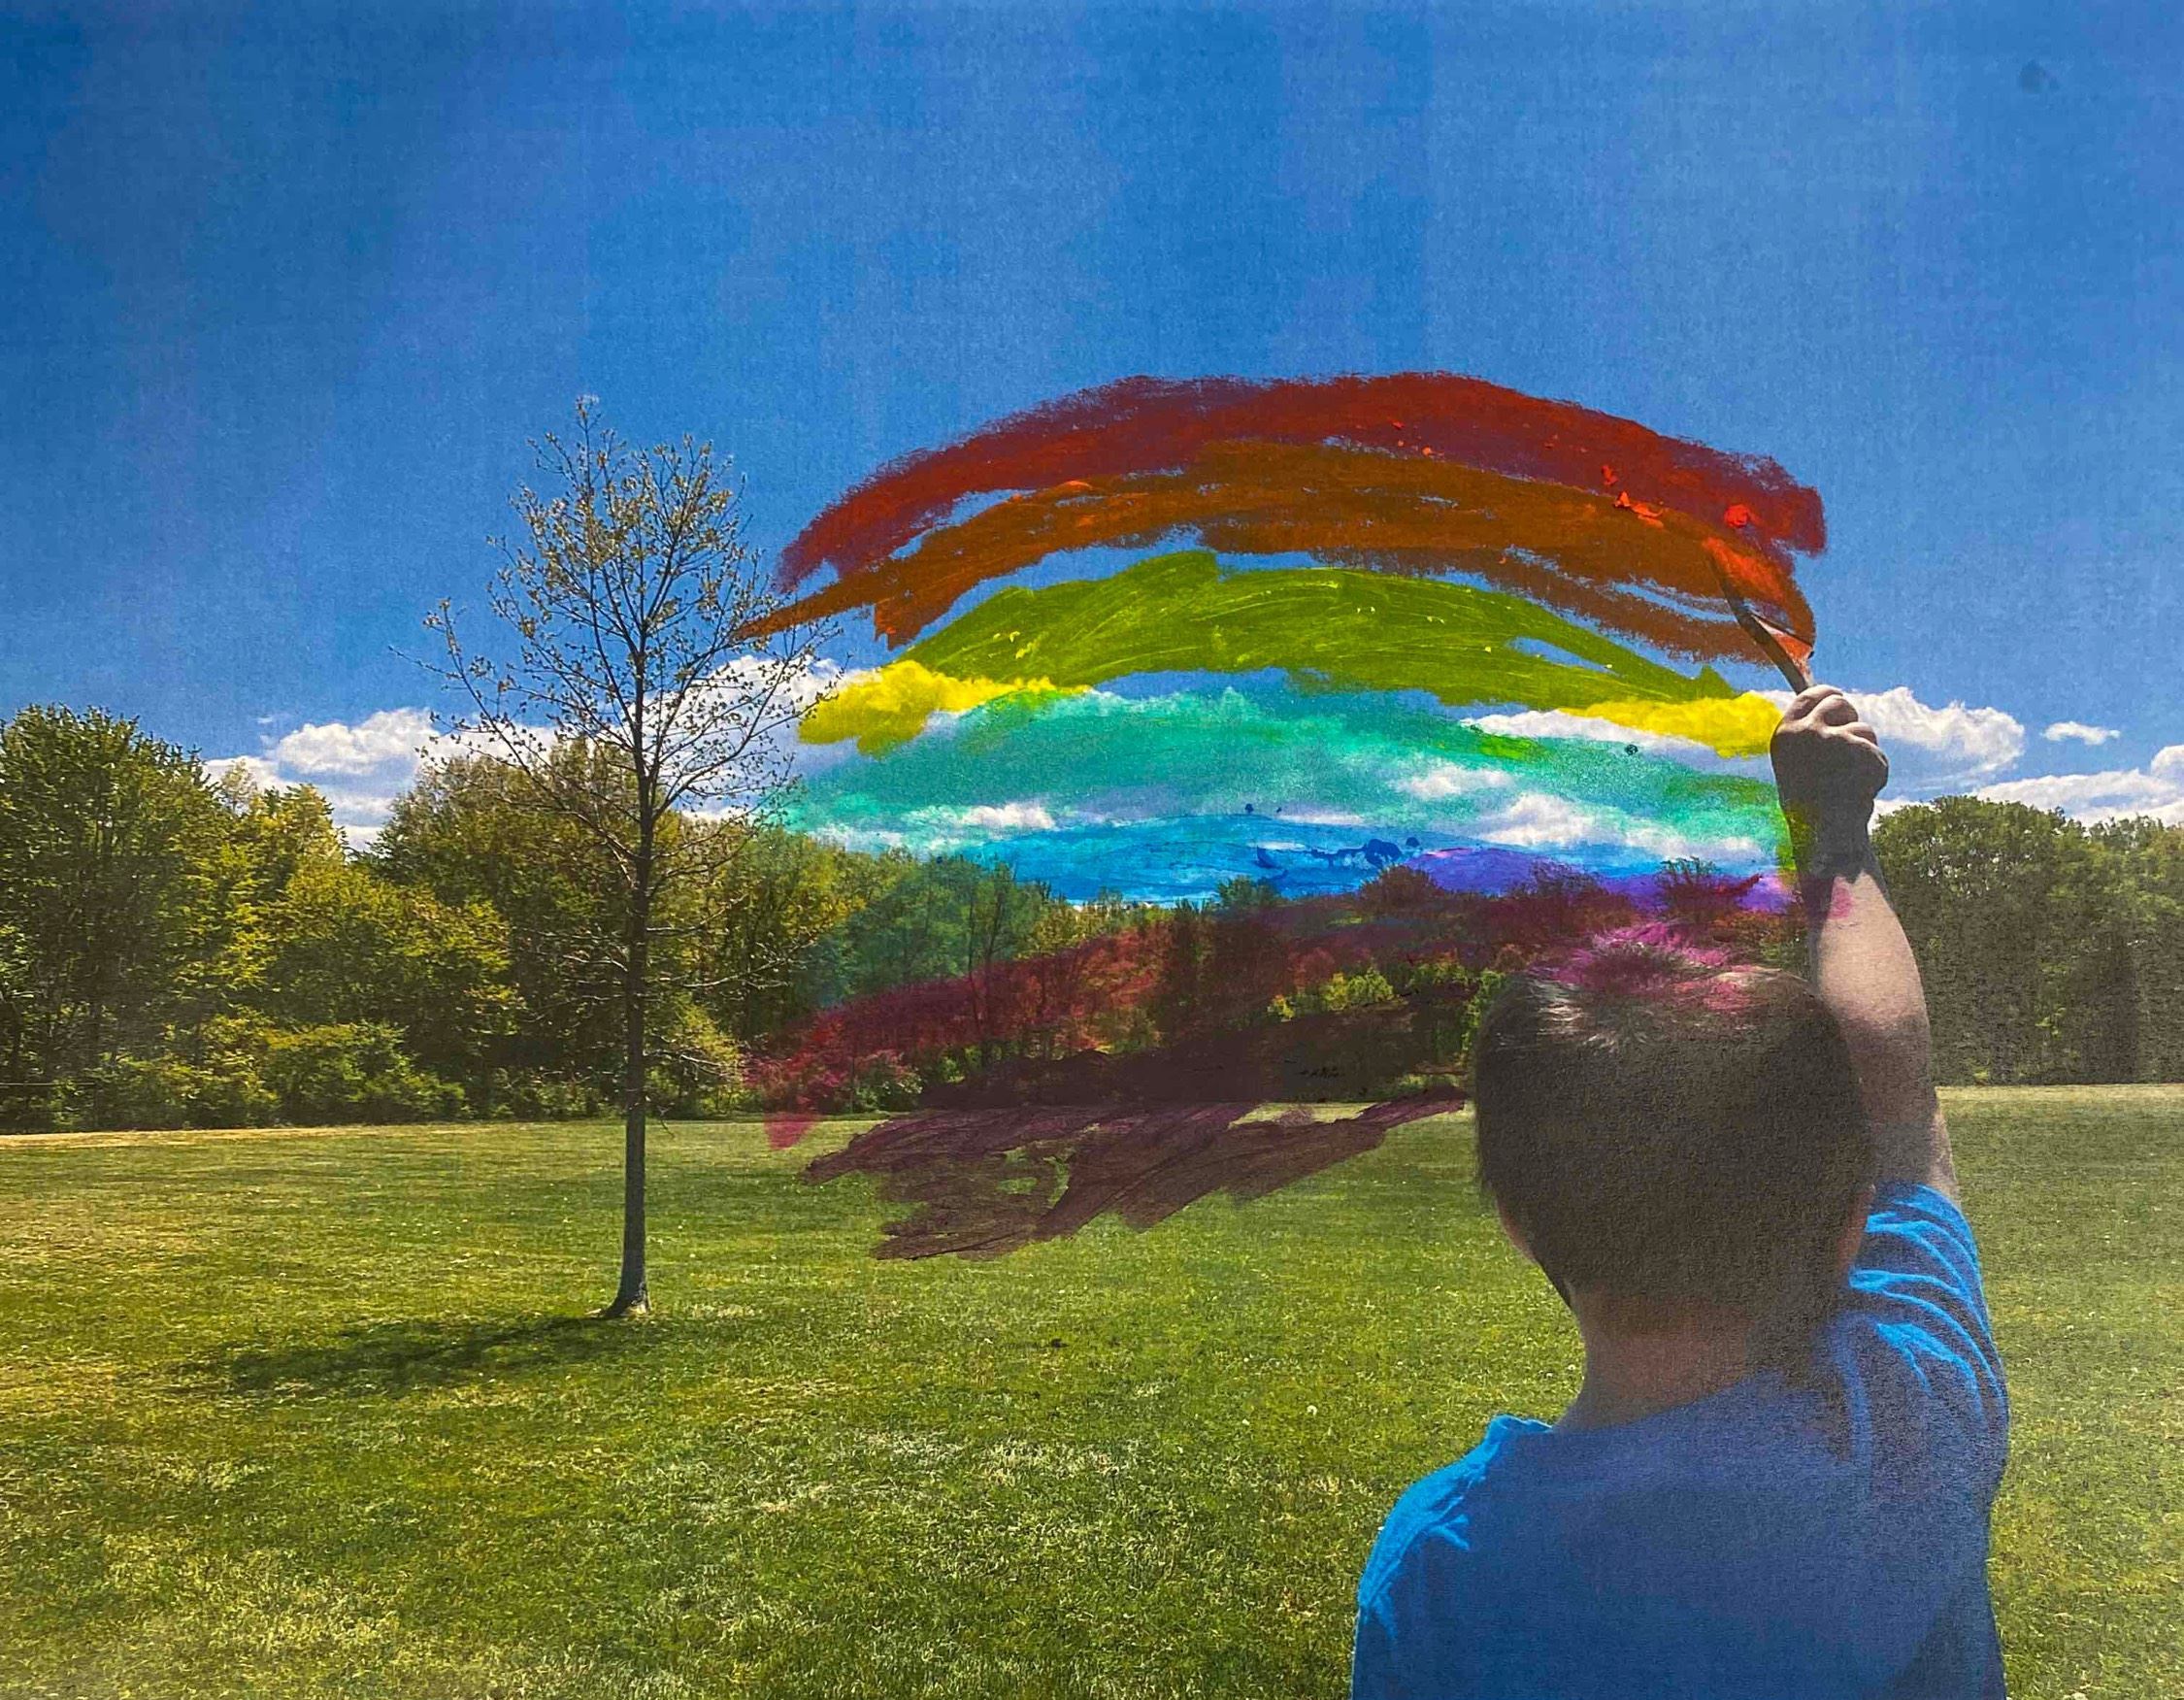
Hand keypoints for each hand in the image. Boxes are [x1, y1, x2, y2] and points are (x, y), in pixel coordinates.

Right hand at [1771, 684, 1886, 840]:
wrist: (1825, 837)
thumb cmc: (1811, 807)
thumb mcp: (1798, 766)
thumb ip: (1809, 738)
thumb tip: (1829, 707)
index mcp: (1785, 734)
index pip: (1812, 695)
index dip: (1830, 696)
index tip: (1840, 703)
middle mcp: (1805, 731)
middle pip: (1840, 703)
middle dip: (1851, 720)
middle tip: (1851, 748)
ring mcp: (1833, 738)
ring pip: (1863, 729)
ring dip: (1865, 751)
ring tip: (1851, 782)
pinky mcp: (1860, 749)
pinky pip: (1877, 754)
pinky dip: (1875, 772)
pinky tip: (1862, 791)